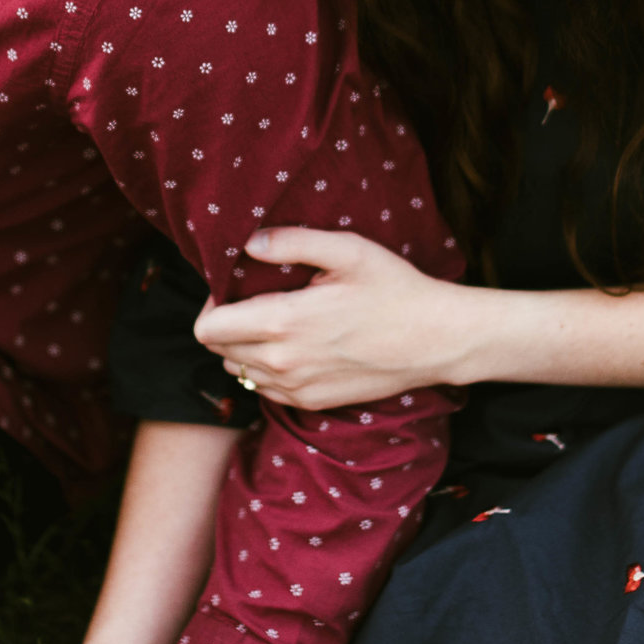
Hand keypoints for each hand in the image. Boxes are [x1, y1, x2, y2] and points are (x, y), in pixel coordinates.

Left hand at [194, 227, 471, 409]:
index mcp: (281, 324)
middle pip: (217, 351)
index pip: (207, 328)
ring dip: (243, 348)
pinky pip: (265, 389)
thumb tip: (249, 242)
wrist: (436, 340)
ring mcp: (296, 388)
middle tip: (252, 300)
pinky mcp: (312, 402)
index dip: (211, 305)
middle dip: (224, 324)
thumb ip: (293, 241)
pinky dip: (266, 368)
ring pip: (238, 371)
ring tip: (273, 322)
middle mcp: (281, 363)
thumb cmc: (394, 289)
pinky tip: (293, 346)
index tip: (231, 288)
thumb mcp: (347, 250)